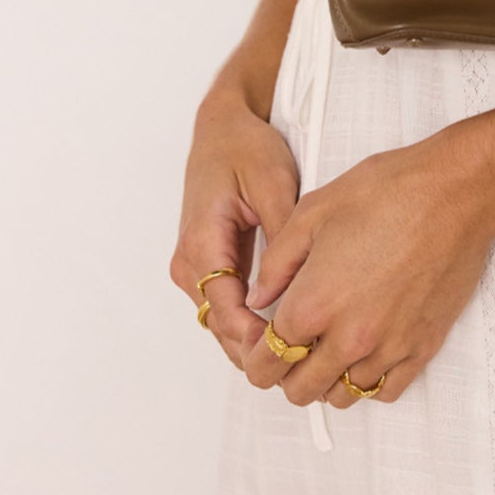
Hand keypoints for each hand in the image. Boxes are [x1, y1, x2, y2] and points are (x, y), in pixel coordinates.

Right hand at [170, 90, 301, 370]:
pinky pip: (223, 307)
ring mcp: (193, 265)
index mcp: (202, 240)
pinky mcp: (204, 265)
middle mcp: (189, 260)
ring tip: (300, 360)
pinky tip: (284, 335)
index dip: (257, 337)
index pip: (225, 308)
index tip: (293, 350)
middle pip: (220, 326)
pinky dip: (248, 325)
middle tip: (305, 367)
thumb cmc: (247, 148)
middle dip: (258, 351)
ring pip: (220, 323)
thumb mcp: (274, 183)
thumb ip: (283, 235)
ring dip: (253, 343)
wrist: (223, 127)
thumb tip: (297, 284)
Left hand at [241, 136, 494, 411]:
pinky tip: (363, 356)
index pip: (266, 362)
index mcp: (314, 304)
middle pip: (300, 389)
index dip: (253, 357)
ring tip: (326, 349)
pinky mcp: (423, 347)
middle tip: (289, 347)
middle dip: (284, 373)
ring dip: (326, 379)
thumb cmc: (389, 193)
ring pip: (342, 395)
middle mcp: (349, 337)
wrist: (455, 193)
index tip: (257, 343)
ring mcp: (389, 348)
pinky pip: (385, 391)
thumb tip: (259, 298)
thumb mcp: (312, 212)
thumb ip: (276, 263)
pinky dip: (367, 382)